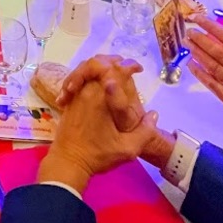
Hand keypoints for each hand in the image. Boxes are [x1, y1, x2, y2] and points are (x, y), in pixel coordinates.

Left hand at [58, 55, 174, 166]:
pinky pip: (77, 78)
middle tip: (126, 66)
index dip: (129, 65)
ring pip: (85, 68)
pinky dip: (88, 74)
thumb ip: (145, 132)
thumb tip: (153, 114)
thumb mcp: (128, 149)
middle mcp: (87, 91)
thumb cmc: (98, 156)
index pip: (116, 70)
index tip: (139, 69)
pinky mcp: (69, 101)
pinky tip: (97, 83)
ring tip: (113, 70)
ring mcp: (76, 94)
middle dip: (114, 61)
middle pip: (98, 63)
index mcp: (102, 98)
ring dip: (100, 65)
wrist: (68, 162)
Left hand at [187, 14, 222, 133]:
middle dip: (204, 40)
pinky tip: (191, 66)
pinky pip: (214, 87)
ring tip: (187, 43)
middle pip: (221, 53)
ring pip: (215, 67)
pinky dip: (202, 76)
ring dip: (200, 54)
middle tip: (189, 29)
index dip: (217, 30)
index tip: (203, 20)